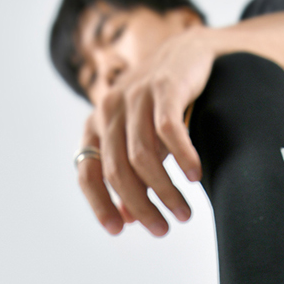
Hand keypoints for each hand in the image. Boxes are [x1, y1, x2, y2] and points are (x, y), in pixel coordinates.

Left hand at [76, 28, 214, 236]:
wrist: (187, 53)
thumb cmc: (160, 106)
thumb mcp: (141, 142)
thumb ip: (132, 177)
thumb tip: (129, 220)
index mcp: (97, 126)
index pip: (87, 173)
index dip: (100, 204)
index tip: (119, 231)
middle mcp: (109, 110)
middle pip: (117, 172)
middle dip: (141, 206)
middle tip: (163, 229)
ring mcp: (135, 96)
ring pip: (143, 157)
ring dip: (165, 191)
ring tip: (184, 213)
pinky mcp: (164, 87)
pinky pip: (168, 130)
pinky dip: (182, 157)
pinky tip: (195, 176)